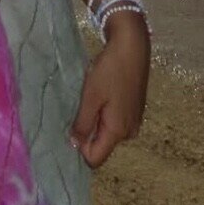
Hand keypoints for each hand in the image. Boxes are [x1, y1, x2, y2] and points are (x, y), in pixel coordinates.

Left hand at [69, 13, 150, 168]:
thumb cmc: (110, 70)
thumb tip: (75, 145)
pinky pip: (114, 120)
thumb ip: (83, 123)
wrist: (132, 46)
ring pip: (107, 131)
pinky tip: (99, 93)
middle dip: (87, 132)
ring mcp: (134, 120)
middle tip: (77, 109)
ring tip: (88, 98)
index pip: (96, 158)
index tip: (69, 128)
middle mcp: (129, 132)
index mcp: (119, 131)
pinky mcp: (134, 109)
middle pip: (102, 144)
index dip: (80, 148)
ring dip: (95, 120)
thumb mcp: (91, 97)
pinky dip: (104, 112)